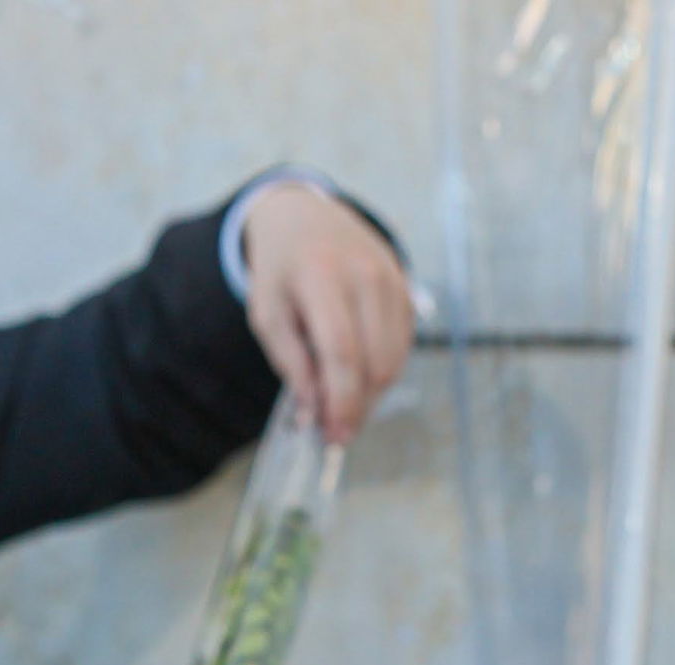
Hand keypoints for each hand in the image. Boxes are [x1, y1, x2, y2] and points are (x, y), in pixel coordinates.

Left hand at [244, 184, 414, 442]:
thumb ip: (290, 363)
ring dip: (370, 395)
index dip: (341, 401)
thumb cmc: (282, 271)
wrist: (306, 218)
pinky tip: (357, 376)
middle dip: (357, 407)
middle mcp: (364, 274)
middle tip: (336, 431)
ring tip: (343, 404)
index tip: (334, 436)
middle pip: (375, 363)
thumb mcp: (267, 313)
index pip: (342, 351)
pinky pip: (401, 350)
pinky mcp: (406, 290)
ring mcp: (392, 280)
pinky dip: (381, 374)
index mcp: (321, 275)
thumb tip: (314, 414)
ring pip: (393, 362)